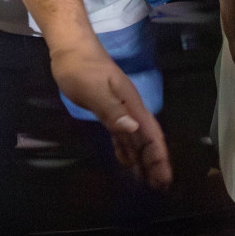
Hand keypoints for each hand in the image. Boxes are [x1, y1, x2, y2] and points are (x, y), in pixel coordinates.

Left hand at [48, 42, 171, 189]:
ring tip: (147, 182)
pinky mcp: (108, 110)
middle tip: (159, 188)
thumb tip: (133, 128)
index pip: (150, 133)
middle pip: (147, 139)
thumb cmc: (80, 67)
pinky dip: (126, 149)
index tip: (164, 178)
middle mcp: (129, 108)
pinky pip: (122, 134)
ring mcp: (120, 109)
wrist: (69, 47)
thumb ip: (112, 109)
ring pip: (135, 139)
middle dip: (154, 162)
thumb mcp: (93, 88)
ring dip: (142, 159)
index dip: (159, 156)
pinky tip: (127, 162)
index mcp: (130, 103)